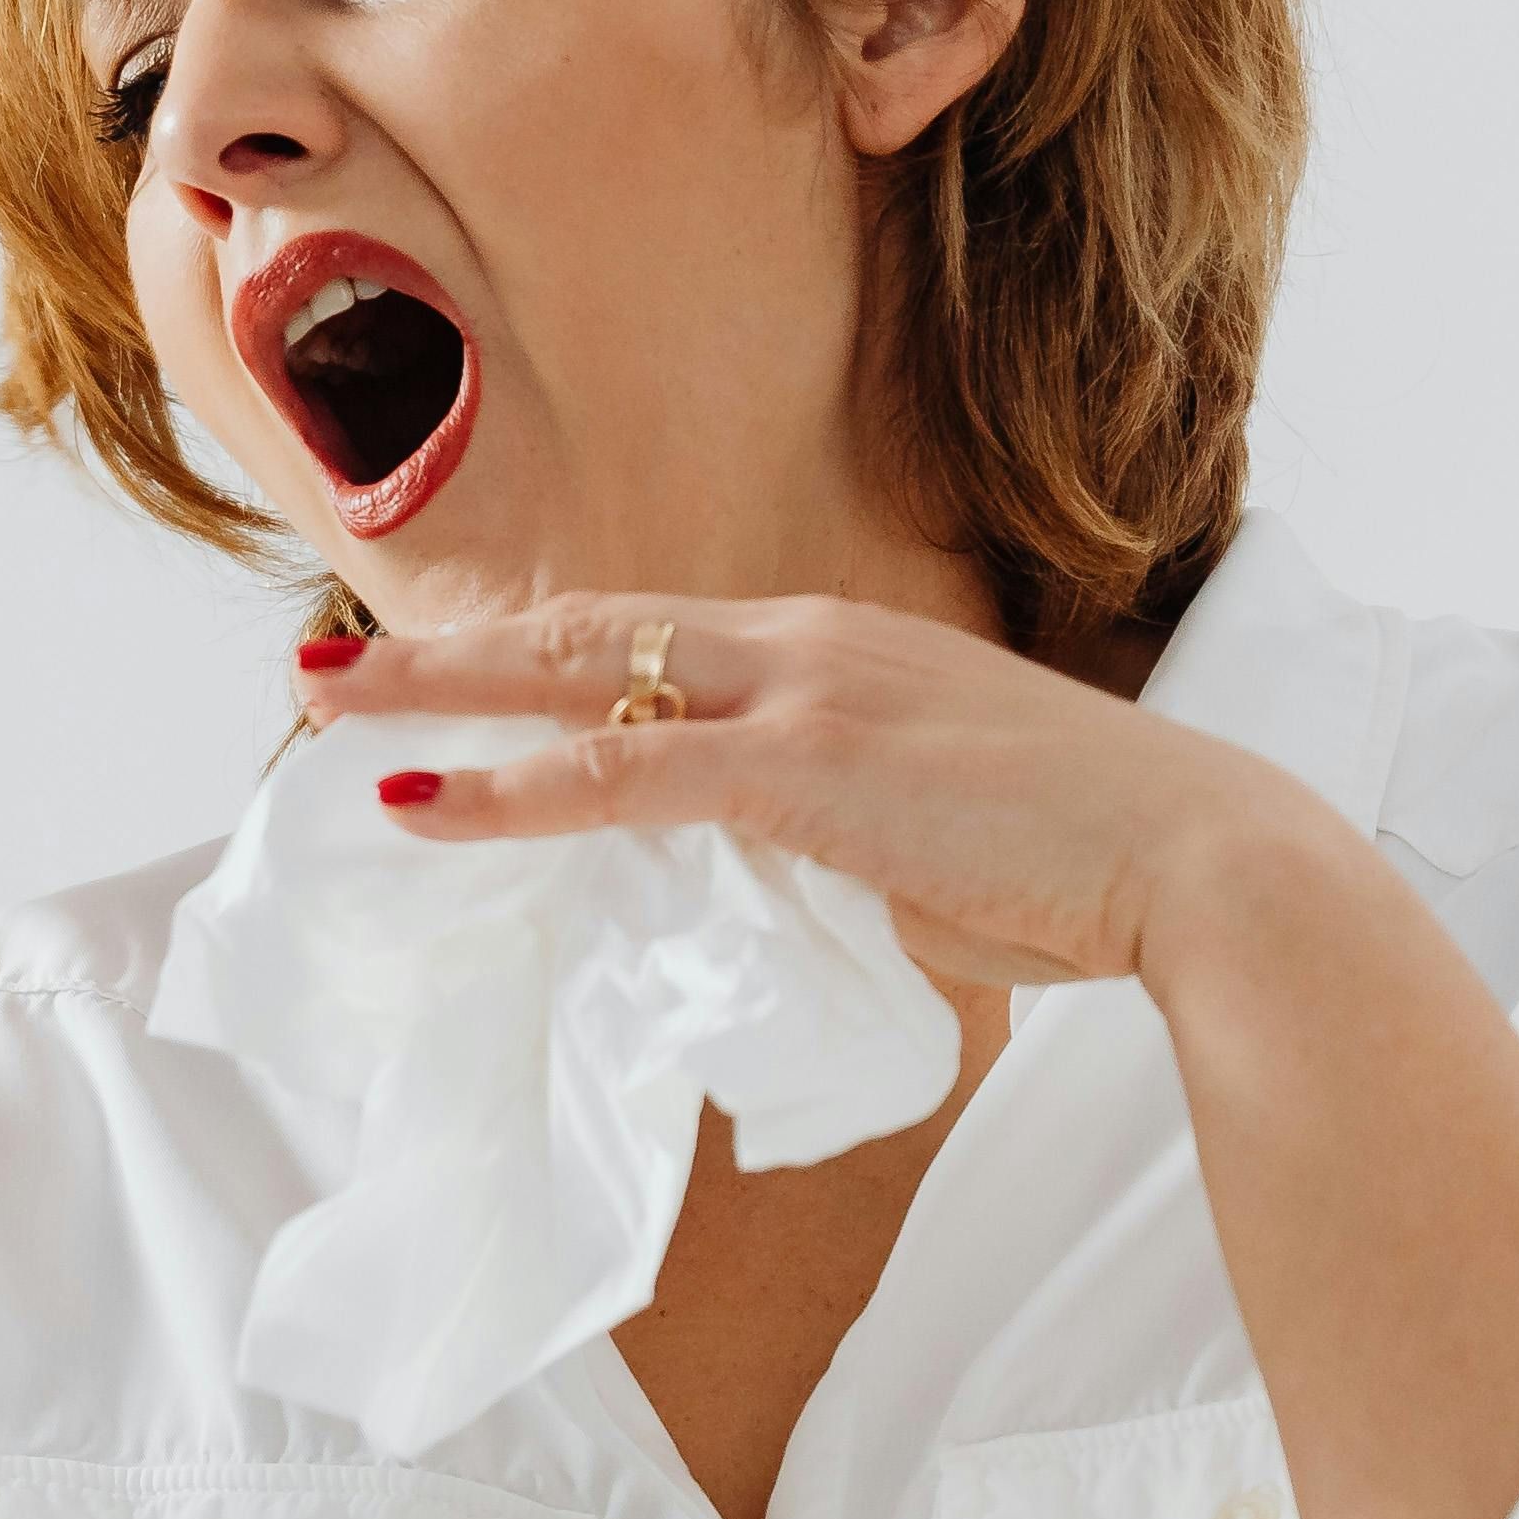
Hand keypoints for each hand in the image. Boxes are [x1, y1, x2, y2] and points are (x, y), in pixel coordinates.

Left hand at [311, 590, 1332, 996]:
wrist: (1199, 864)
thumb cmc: (1083, 870)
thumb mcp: (931, 836)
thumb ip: (837, 842)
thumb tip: (783, 891)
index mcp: (837, 649)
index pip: (653, 634)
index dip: (539, 652)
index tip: (442, 667)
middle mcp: (807, 642)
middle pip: (585, 628)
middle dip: (446, 647)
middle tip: (324, 660)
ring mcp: (805, 691)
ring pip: (576, 678)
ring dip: (437, 693)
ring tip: (319, 709)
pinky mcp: (807, 767)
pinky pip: (619, 775)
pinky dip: (509, 789)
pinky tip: (421, 802)